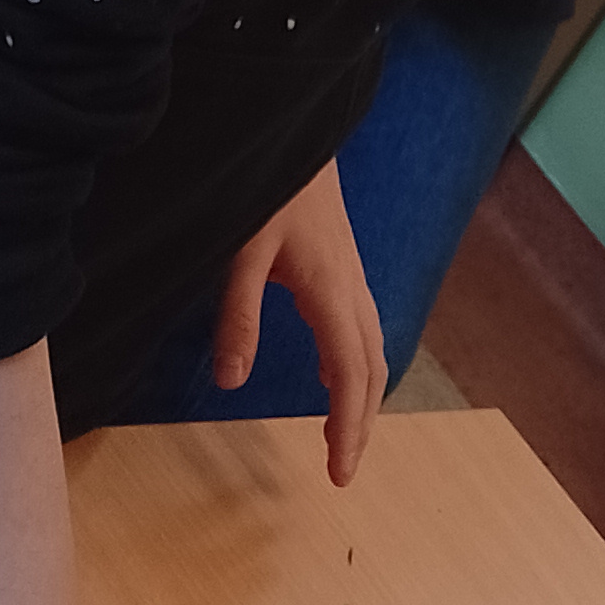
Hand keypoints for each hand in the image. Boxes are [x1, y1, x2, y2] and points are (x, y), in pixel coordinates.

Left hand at [215, 155, 383, 482]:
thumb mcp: (240, 253)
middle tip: (341, 468)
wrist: (293, 130)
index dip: (349, 429)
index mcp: (331, 292)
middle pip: (373, 371)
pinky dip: (355, 366)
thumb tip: (232, 381)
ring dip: (362, 397)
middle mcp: (353, 290)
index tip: (339, 474)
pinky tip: (330, 377)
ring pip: (373, 351)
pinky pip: (362, 330)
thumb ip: (237, 317)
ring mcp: (353, 278)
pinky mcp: (343, 268)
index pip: (351, 377)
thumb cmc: (268, 185)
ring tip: (340, 435)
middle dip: (363, 423)